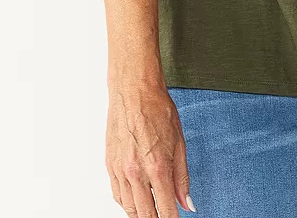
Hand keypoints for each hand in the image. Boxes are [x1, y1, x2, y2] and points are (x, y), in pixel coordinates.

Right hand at [104, 81, 193, 215]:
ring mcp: (120, 170)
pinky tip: (135, 200)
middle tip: (164, 217)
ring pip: (129, 209)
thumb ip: (182, 177)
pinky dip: (127, 203)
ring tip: (151, 212)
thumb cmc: (157, 110)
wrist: (134, 91)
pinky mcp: (110, 165)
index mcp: (157, 167)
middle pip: (145, 215)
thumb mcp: (179, 142)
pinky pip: (117, 195)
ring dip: (141, 214)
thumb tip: (187, 202)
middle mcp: (136, 172)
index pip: (166, 210)